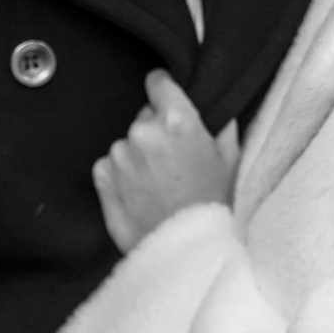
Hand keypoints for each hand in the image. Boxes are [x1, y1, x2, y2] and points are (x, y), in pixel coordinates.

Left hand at [93, 72, 236, 251]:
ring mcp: (119, 154)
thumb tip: (217, 106)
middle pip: (145, 115)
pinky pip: (112, 164)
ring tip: (159, 183)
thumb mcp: (231, 160)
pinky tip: (142, 193)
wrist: (186, 251)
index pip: (159, 81)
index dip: (164, 90)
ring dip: (139, 155)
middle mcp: (144, 131)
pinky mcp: (102, 176)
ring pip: (128, 142)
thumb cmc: (214, 206)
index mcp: (177, 120)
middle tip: (173, 160)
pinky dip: (123, 174)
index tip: (166, 100)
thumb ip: (222, 124)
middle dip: (156, 130)